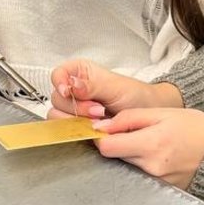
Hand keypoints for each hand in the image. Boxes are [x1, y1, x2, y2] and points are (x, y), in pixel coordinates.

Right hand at [49, 59, 183, 119]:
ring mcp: (74, 110)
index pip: (58, 74)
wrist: (147, 115)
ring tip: (99, 120)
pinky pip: (65, 130)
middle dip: (76, 107)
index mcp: (80, 73)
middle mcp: (74, 90)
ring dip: (77, 120)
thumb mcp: (115, 87)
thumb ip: (92, 85)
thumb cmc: (134, 96)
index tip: (68, 92)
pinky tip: (94, 129)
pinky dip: (77, 131)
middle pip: (57, 98)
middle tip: (98, 110)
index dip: (60, 83)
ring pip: (57, 116)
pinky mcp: (77, 127)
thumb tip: (72, 84)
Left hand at [92, 107, 203, 189]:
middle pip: (116, 157)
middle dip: (120, 144)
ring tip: (152, 144)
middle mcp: (152, 167)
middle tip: (136, 133)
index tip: (107, 129)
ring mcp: (157, 182)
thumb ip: (129, 118)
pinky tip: (160, 156)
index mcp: (151, 144)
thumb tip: (101, 126)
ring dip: (132, 155)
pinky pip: (142, 176)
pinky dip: (144, 165)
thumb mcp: (163, 113)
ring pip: (128, 167)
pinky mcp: (162, 190)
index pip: (107, 147)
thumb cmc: (197, 128)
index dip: (102, 137)